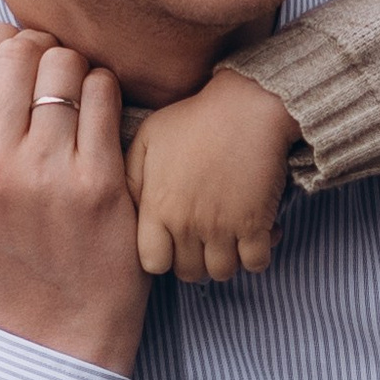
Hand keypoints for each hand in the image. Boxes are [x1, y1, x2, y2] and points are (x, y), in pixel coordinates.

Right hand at [0, 25, 145, 375]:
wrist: (59, 329)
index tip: (5, 48)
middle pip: (15, 56)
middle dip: (32, 46)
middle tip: (42, 60)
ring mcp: (49, 175)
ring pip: (62, 68)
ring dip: (69, 64)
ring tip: (70, 82)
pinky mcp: (100, 182)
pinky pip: (101, 95)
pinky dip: (101, 86)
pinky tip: (96, 103)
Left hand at [126, 66, 296, 283]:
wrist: (247, 106)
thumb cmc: (194, 117)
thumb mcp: (147, 139)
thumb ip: (130, 176)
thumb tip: (121, 203)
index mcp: (158, 207)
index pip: (152, 263)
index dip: (162, 258)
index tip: (172, 244)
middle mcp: (187, 224)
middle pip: (189, 273)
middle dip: (195, 262)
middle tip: (203, 243)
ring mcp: (223, 227)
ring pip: (223, 273)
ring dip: (226, 260)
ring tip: (228, 240)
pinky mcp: (257, 224)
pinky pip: (256, 264)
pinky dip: (257, 255)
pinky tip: (258, 233)